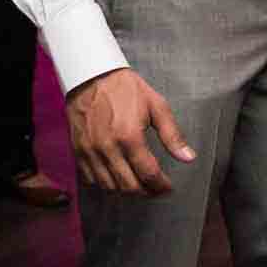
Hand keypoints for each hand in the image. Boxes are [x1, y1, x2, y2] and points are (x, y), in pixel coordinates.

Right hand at [65, 67, 196, 194]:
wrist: (92, 75)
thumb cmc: (126, 88)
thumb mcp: (156, 105)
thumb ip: (172, 134)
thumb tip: (188, 158)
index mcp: (129, 136)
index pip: (148, 173)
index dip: (161, 186)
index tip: (168, 187)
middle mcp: (108, 148)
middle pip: (129, 186)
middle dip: (146, 192)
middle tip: (156, 189)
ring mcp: (90, 152)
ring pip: (109, 187)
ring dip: (126, 190)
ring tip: (139, 184)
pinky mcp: (78, 151)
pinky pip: (92, 179)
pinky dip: (106, 183)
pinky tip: (117, 176)